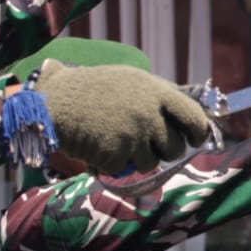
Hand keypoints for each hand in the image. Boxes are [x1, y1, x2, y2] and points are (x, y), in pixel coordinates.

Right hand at [35, 62, 210, 173]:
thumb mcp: (132, 80)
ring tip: (118, 140)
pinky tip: (100, 146)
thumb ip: (161, 97)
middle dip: (164, 151)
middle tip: (146, 143)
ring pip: (153, 164)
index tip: (194, 139)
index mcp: (156, 92)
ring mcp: (133, 135)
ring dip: (138, 159)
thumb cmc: (94, 90)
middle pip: (175, 148)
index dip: (197, 133)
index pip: (194, 118)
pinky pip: (126, 169)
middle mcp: (149, 114)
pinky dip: (114, 164)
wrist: (52, 101)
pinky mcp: (115, 154)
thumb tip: (191, 117)